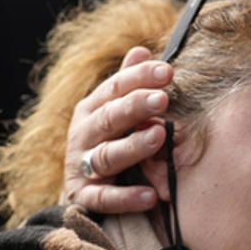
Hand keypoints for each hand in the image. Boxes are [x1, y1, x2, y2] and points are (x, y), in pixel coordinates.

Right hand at [64, 46, 172, 212]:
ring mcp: (82, 166)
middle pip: (109, 117)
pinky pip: (104, 199)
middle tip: (162, 98)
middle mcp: (84, 134)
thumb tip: (142, 50)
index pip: (115, 88)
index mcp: (93, 108)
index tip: (167, 71)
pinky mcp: (85, 198)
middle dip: (135, 106)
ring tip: (159, 136)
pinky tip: (150, 195)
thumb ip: (129, 84)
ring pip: (107, 155)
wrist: (82, 191)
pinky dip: (126, 198)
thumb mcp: (115, 111)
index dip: (139, 77)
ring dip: (133, 146)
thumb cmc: (110, 140)